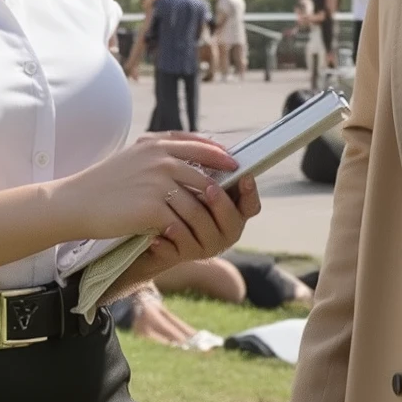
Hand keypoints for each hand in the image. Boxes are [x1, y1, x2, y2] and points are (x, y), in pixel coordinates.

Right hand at [58, 132, 238, 243]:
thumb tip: (191, 160)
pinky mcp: (153, 207)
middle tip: (225, 206)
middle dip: (219, 193)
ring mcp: (158, 182)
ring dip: (205, 218)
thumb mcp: (133, 156)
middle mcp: (161, 159)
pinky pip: (182, 221)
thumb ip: (160, 154)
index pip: (200, 146)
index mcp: (156, 144)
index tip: (234, 166)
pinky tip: (185, 238)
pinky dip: (186, 232)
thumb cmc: (105, 182)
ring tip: (208, 228)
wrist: (76, 202)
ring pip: (198, 202)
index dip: (221, 156)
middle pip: (206, 176)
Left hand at [145, 171, 260, 271]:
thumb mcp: (194, 182)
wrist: (151, 229)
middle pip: (232, 221)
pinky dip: (167, 244)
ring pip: (205, 237)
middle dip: (221, 204)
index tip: (244, 176)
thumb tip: (215, 143)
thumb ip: (208, 169)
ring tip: (177, 213)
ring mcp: (203, 246)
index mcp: (232, 212)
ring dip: (192, 222)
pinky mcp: (181, 257)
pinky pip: (177, 253)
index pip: (251, 205)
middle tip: (210, 188)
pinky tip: (156, 236)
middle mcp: (223, 231)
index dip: (251, 192)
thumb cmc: (179, 199)